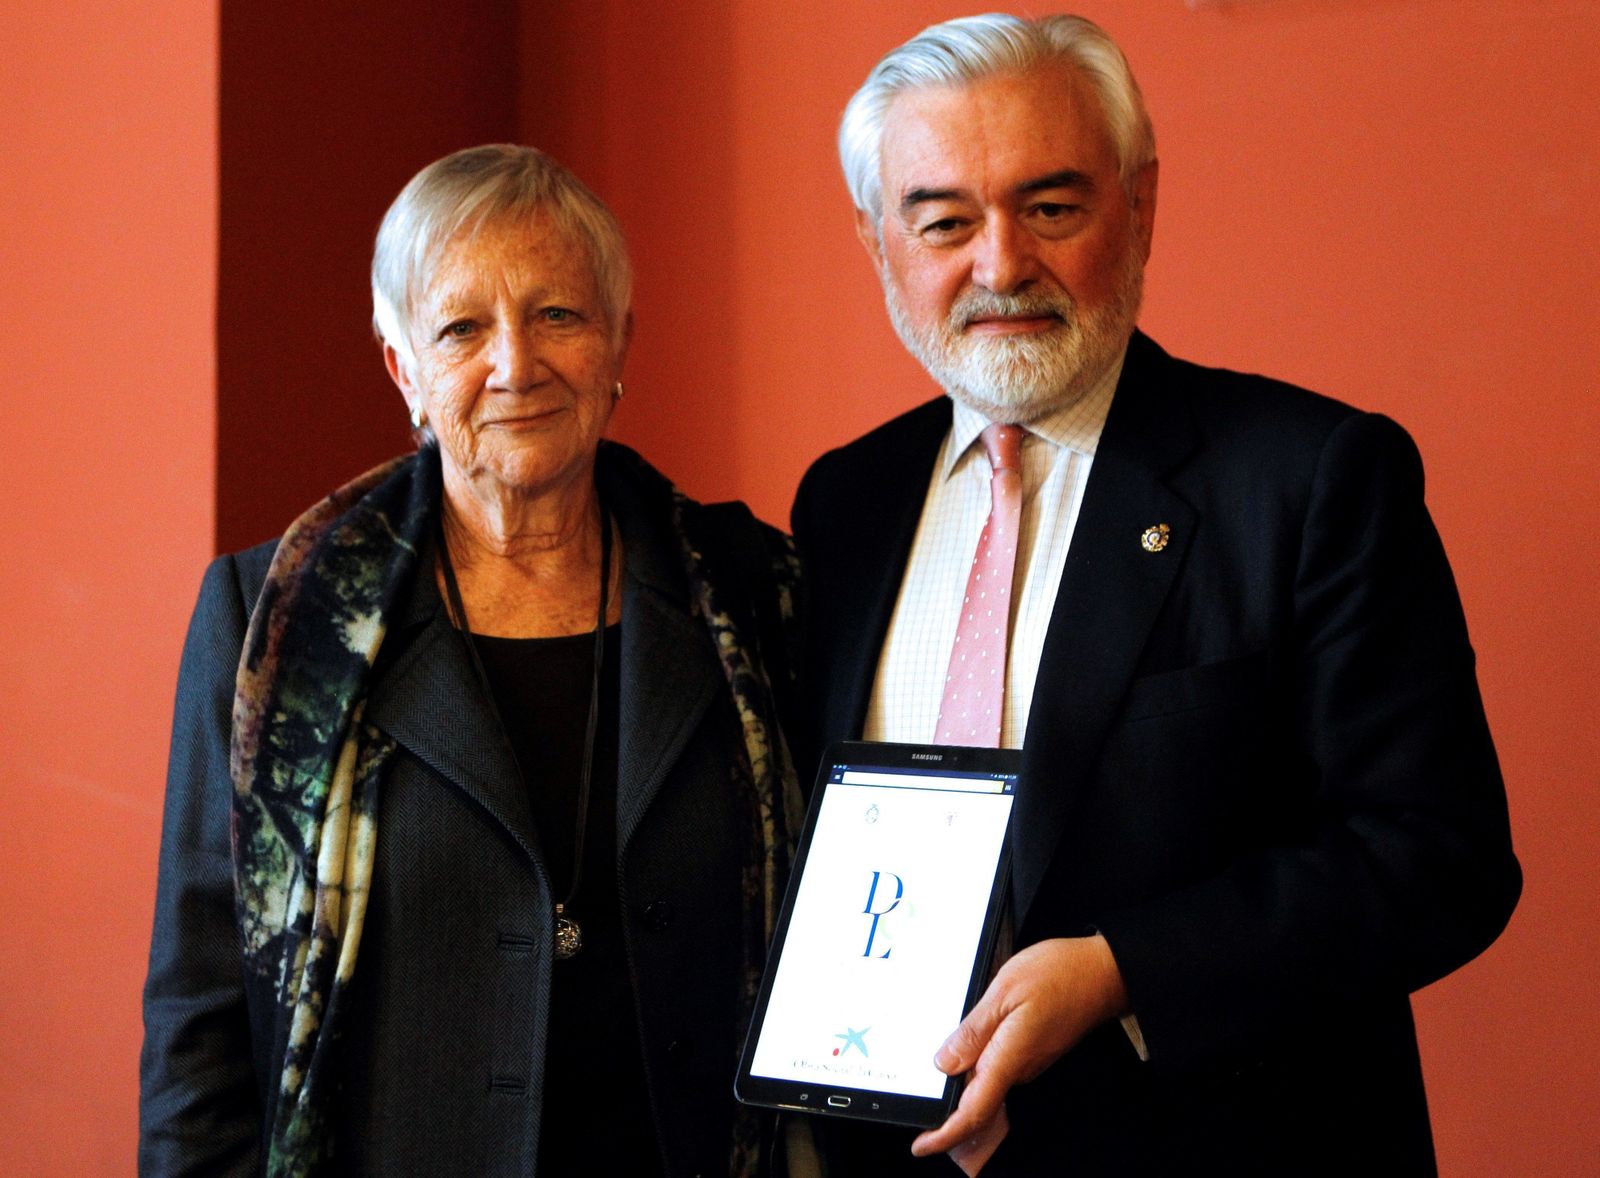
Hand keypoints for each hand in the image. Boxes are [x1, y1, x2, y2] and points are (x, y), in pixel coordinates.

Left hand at [910, 935, 1128, 1170]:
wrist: (1102, 972)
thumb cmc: (1059, 975)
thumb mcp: (1004, 990)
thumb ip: (973, 1030)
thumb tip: (945, 1062)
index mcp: (1008, 1058)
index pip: (973, 1111)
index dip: (945, 1135)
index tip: (922, 1146)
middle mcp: (1019, 1069)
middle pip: (975, 1101)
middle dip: (946, 1106)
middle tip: (918, 1102)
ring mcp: (1028, 1062)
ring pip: (985, 1081)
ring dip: (960, 1081)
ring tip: (934, 1068)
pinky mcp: (1033, 1051)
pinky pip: (997, 1066)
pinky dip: (976, 1065)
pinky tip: (965, 1047)